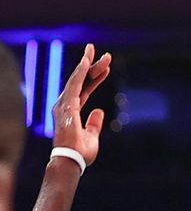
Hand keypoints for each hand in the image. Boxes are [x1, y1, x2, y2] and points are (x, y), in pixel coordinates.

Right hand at [52, 43, 111, 166]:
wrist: (72, 161)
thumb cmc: (80, 152)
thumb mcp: (92, 136)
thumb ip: (94, 123)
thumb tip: (99, 111)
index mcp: (72, 111)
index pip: (85, 89)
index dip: (96, 78)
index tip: (106, 68)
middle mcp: (65, 105)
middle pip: (81, 80)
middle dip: (92, 65)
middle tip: (106, 55)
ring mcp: (64, 105)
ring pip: (77, 78)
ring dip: (87, 64)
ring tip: (93, 49)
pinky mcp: (66, 106)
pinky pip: (73, 85)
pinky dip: (80, 72)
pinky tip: (86, 62)